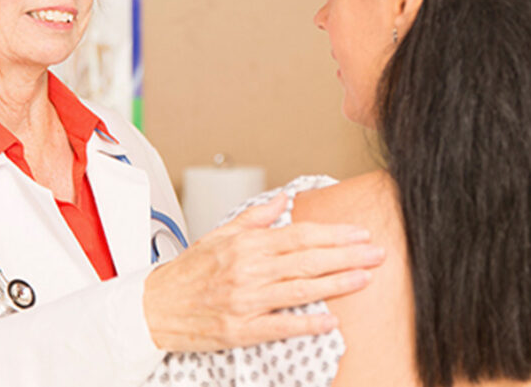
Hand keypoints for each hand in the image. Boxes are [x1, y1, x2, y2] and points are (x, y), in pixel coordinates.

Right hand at [142, 192, 383, 351]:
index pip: (300, 235)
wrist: (154, 307)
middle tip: (376, 252)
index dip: (333, 234)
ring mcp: (246, 301)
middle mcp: (248, 271)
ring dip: (336, 284)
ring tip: (364, 278)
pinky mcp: (241, 330)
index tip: (360, 233)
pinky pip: (281, 326)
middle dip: (346, 256)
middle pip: (307, 260)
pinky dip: (307, 324)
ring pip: (300, 291)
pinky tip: (331, 320)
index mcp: (246, 245)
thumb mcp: (220, 234)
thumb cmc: (189, 272)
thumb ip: (257, 217)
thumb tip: (285, 199)